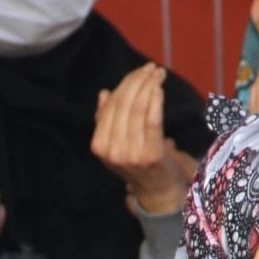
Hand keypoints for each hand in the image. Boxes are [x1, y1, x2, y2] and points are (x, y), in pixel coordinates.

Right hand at [91, 65, 191, 214]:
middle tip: (151, 68)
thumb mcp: (117, 142)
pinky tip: (159, 88)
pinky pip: (151, 121)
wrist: (157, 190)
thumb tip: (103, 93)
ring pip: (137, 110)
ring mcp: (131, 154)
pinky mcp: (151, 155)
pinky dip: (155, 101)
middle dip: (137, 81)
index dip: (124, 85)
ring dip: (149, 86)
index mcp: (99, 146)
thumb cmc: (138, 161)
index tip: (139, 71)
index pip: (110, 107)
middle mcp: (112, 151)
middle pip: (123, 105)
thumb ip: (107, 120)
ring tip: (158, 74)